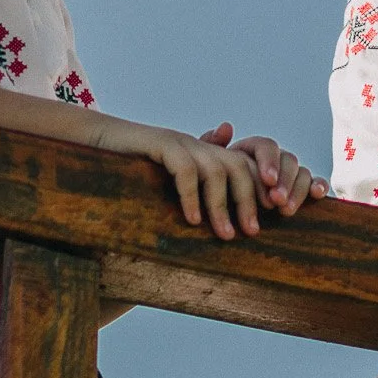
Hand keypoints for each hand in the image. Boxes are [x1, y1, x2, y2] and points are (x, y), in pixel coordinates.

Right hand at [92, 115, 263, 239]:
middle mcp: (199, 145)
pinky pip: (184, 169)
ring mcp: (181, 142)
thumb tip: (223, 203)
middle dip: (250, 199)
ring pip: (216, 170)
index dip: (265, 187)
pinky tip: (192, 220)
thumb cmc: (137, 168)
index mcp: (207, 154)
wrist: (100, 143)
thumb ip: (202, 188)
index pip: (248, 165)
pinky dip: (191, 195)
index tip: (277, 215)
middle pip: (239, 166)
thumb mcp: (175, 181)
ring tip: (226, 235)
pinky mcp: (160, 143)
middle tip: (253, 232)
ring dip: (222, 205)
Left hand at [199, 123, 326, 215]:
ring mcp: (289, 175)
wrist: (223, 210)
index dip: (270, 162)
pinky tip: (317, 195)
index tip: (268, 180)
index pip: (267, 146)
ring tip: (286, 211)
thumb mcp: (210, 167)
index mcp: (253, 150)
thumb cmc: (214, 187)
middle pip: (288, 159)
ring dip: (298, 190)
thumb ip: (214, 147)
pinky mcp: (301, 190)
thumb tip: (226, 127)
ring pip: (302, 172)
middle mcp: (275, 159)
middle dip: (284, 181)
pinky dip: (318, 186)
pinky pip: (314, 183)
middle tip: (276, 201)